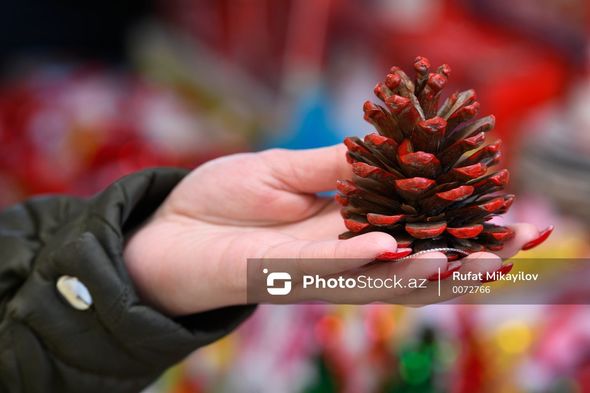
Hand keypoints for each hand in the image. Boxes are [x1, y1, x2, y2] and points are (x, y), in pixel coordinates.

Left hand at [124, 145, 546, 314]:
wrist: (165, 232)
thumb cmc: (220, 200)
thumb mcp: (280, 170)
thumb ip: (332, 166)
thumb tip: (386, 147)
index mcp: (339, 229)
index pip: (405, 229)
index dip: (447, 226)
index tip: (491, 217)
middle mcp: (332, 257)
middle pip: (403, 262)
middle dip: (454, 260)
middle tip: (506, 249)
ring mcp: (307, 273)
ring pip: (374, 276)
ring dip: (421, 268)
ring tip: (469, 259)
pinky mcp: (275, 279)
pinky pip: (322, 269)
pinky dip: (357, 257)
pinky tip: (390, 245)